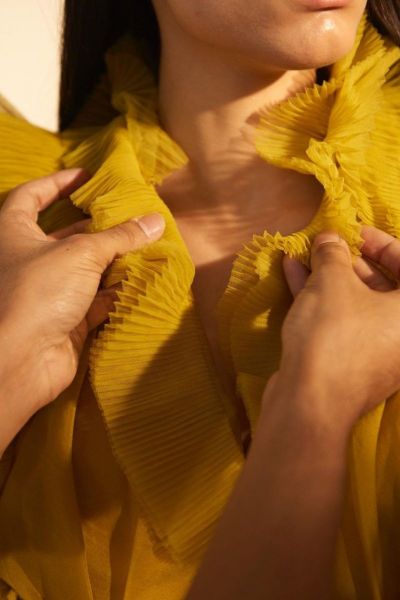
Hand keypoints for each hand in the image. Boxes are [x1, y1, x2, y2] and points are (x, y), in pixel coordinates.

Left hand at [0, 168, 164, 429]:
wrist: (20, 360)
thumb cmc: (36, 292)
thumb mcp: (80, 253)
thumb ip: (119, 237)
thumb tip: (154, 221)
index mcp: (12, 231)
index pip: (32, 196)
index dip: (58, 183)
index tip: (86, 176)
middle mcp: (26, 259)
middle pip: (65, 233)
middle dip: (97, 225)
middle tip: (128, 213)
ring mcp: (45, 291)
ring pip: (84, 269)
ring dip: (112, 259)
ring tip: (144, 244)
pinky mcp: (63, 319)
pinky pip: (95, 299)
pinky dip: (116, 291)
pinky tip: (141, 280)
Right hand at [263, 227, 399, 431]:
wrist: (310, 402)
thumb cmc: (333, 334)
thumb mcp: (332, 282)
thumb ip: (334, 254)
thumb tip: (331, 239)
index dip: (381, 242)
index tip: (353, 232)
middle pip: (383, 285)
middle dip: (350, 260)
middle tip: (325, 245)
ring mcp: (379, 352)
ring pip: (357, 304)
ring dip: (330, 278)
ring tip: (304, 255)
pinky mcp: (353, 364)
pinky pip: (342, 322)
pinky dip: (321, 300)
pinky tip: (294, 276)